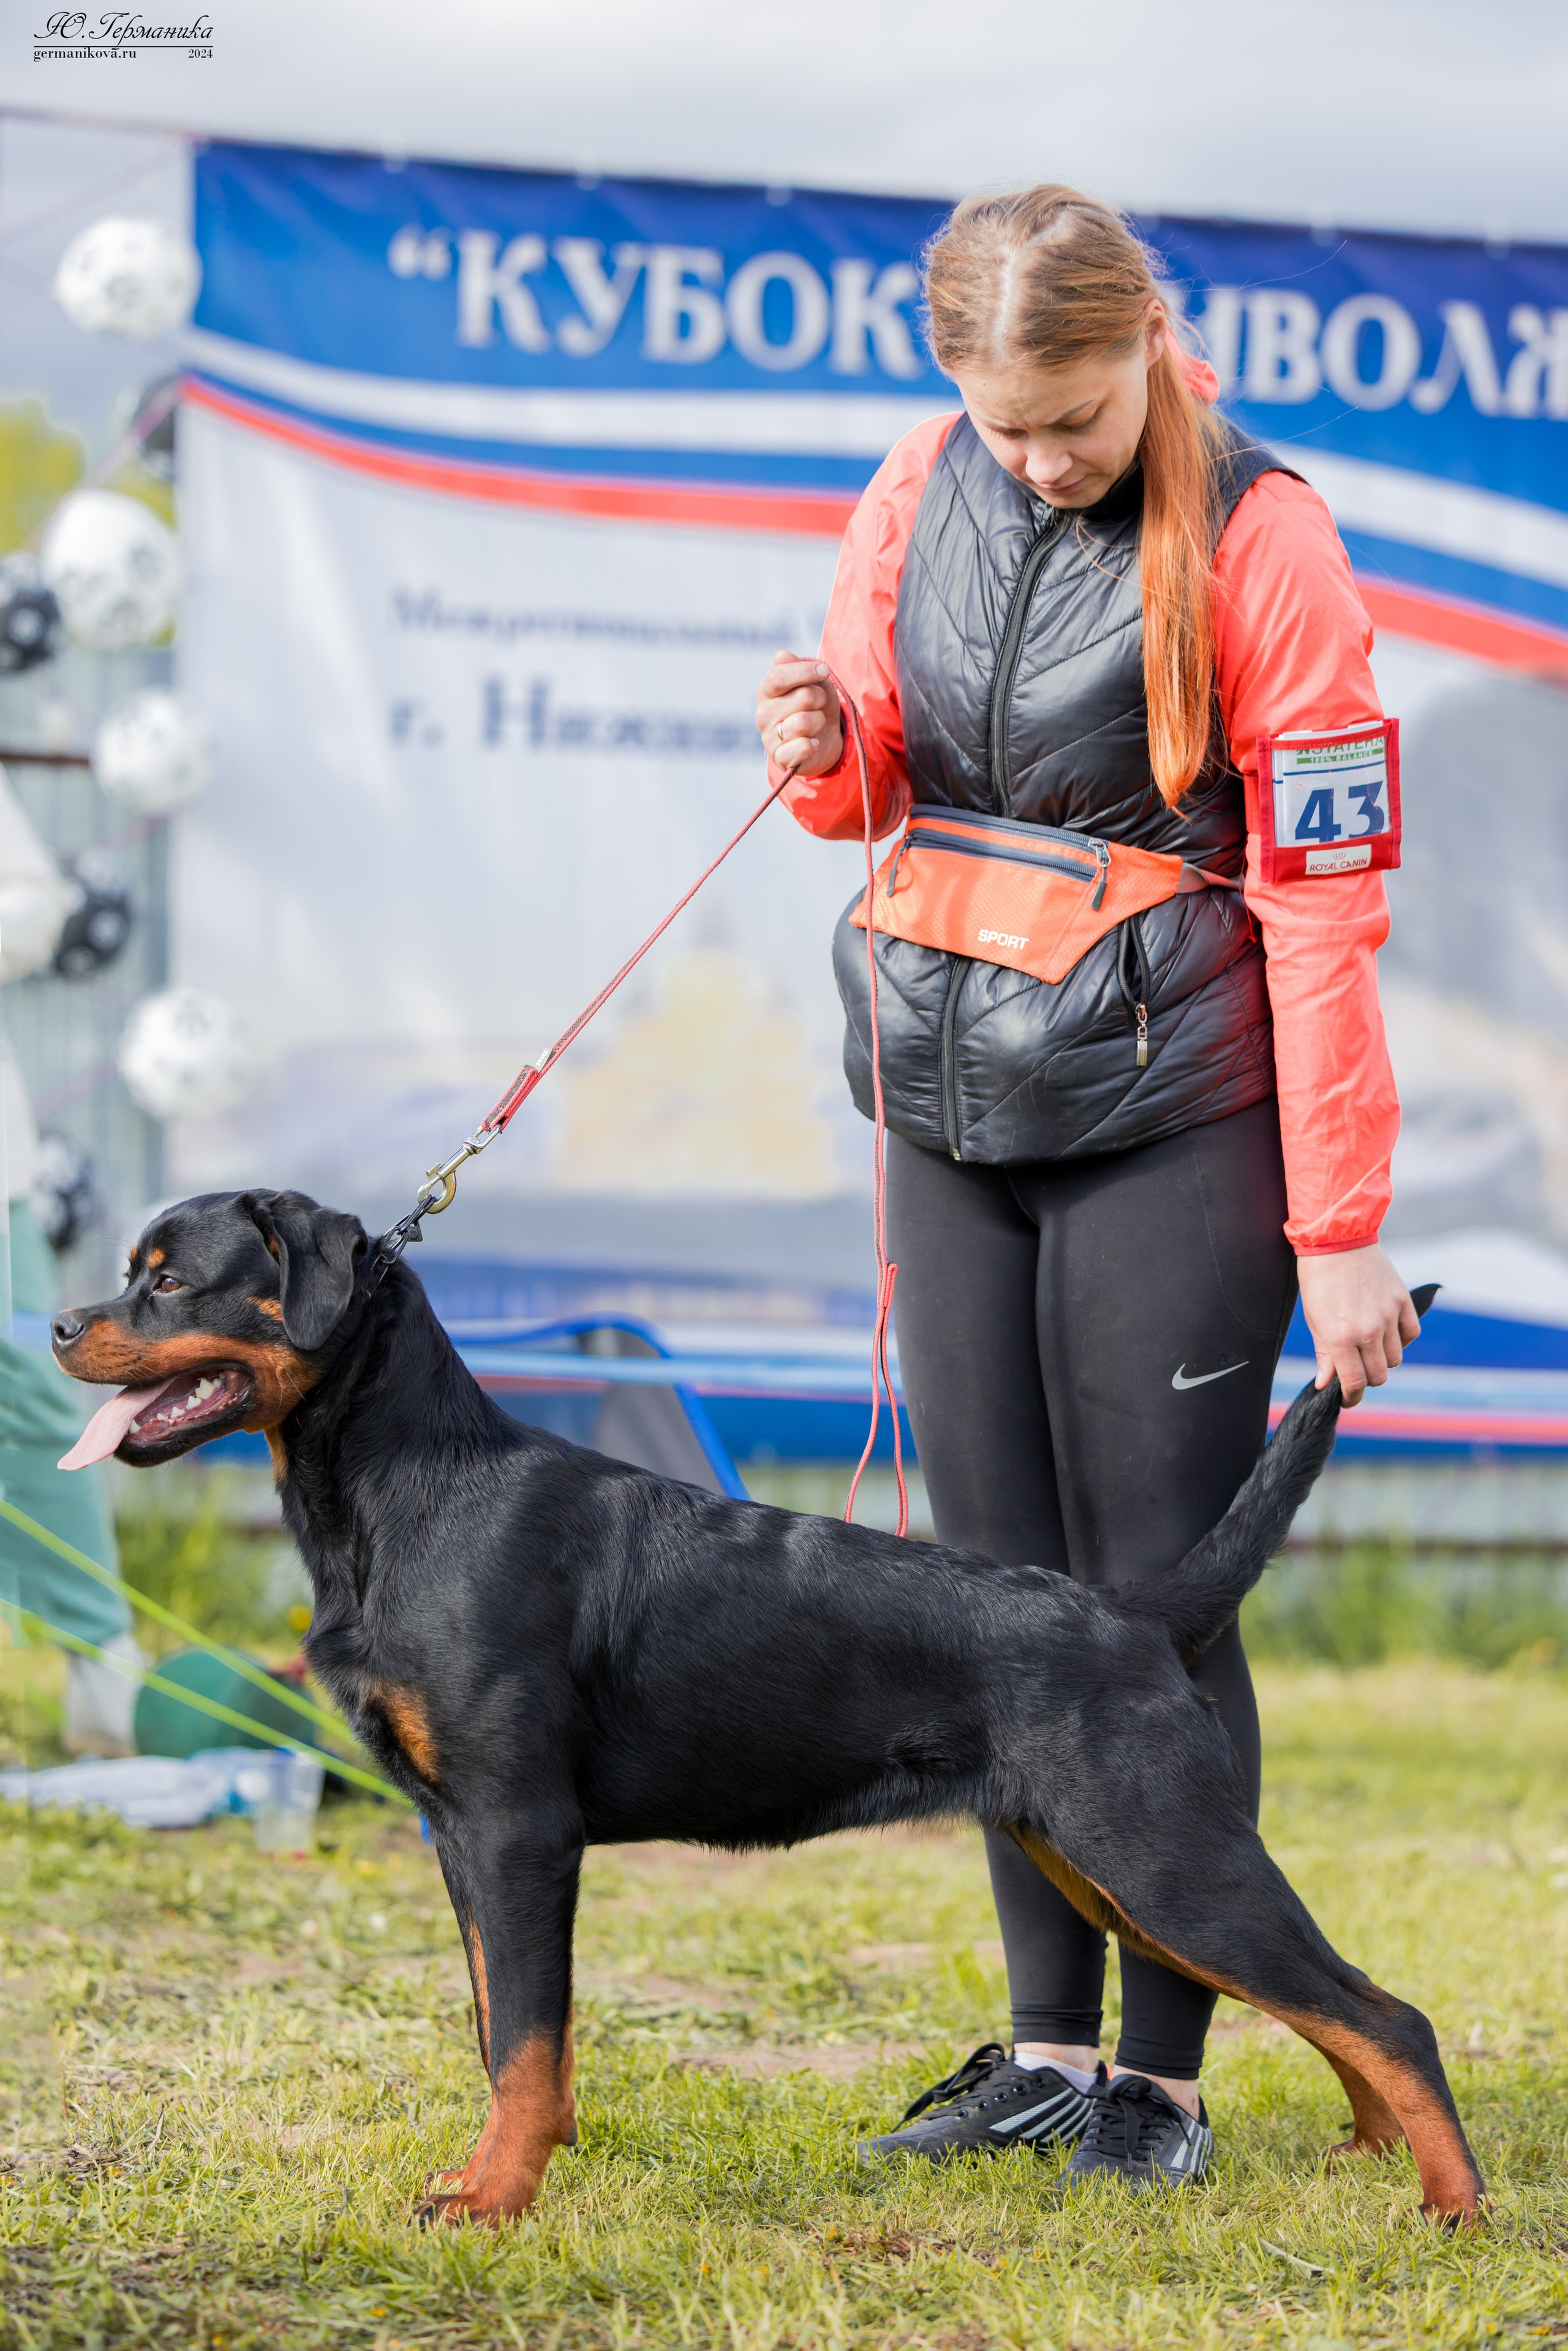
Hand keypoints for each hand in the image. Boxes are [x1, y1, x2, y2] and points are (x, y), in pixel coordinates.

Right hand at [755, 649, 842, 777]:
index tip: (825, 671)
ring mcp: (768, 737)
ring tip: (816, 724)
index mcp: (766, 691)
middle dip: (820, 699)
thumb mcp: (816, 683)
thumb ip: (801, 668)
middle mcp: (763, 714)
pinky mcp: (779, 758)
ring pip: (804, 722)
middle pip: (803, 697)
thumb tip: (781, 655)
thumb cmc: (817, 706)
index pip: (778, 676)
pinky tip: (813, 743)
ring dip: (819, 721)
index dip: (805, 672)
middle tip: (819, 705)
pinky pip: (801, 747)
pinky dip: (813, 744)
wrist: (824, 740)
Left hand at [1296, 1244, 1420, 1407]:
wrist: (1336, 1239)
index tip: (1347, 1398)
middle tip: (1355, 1369)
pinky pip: (1411, 1334)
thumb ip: (1325, 1354)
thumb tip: (1326, 1383)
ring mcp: (1389, 1315)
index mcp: (1341, 1337)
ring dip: (1382, 1359)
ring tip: (1368, 1346)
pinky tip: (1386, 1332)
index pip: (1354, 1382)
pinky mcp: (1402, 1301)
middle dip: (1366, 1378)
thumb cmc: (1318, 1279)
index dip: (1351, 1396)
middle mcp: (1368, 1330)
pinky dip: (1401, 1339)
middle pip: (1378, 1375)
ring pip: (1395, 1358)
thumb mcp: (1314, 1320)